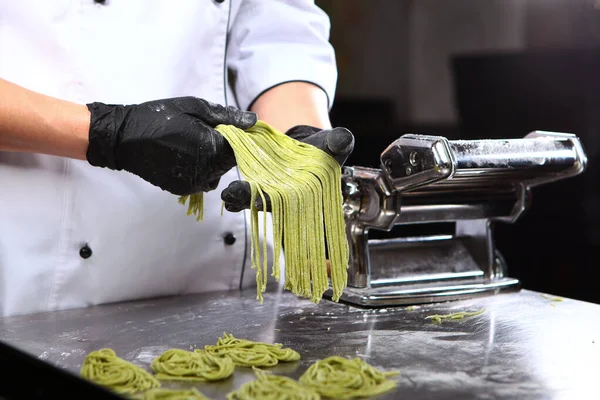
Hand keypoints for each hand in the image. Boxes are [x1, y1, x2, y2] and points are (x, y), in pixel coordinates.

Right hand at [86, 97, 256, 195]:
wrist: (124, 138)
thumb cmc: (160, 117)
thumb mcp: (195, 108)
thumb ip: (227, 116)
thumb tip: (253, 121)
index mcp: (213, 149)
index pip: (241, 149)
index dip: (240, 139)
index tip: (232, 129)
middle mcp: (207, 171)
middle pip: (229, 162)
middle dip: (224, 148)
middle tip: (207, 131)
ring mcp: (194, 183)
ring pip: (216, 174)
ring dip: (213, 160)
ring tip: (194, 143)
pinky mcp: (182, 189)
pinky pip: (201, 180)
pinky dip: (199, 169)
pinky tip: (184, 155)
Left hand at [221, 125, 354, 211]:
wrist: (306, 145)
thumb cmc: (323, 148)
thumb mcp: (334, 142)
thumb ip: (339, 141)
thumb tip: (344, 138)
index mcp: (307, 193)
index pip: (294, 202)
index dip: (281, 201)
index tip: (264, 197)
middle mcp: (286, 197)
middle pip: (267, 203)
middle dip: (250, 200)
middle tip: (233, 195)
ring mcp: (271, 192)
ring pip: (252, 199)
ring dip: (238, 198)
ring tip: (226, 194)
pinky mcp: (257, 182)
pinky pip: (244, 190)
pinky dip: (234, 191)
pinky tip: (224, 190)